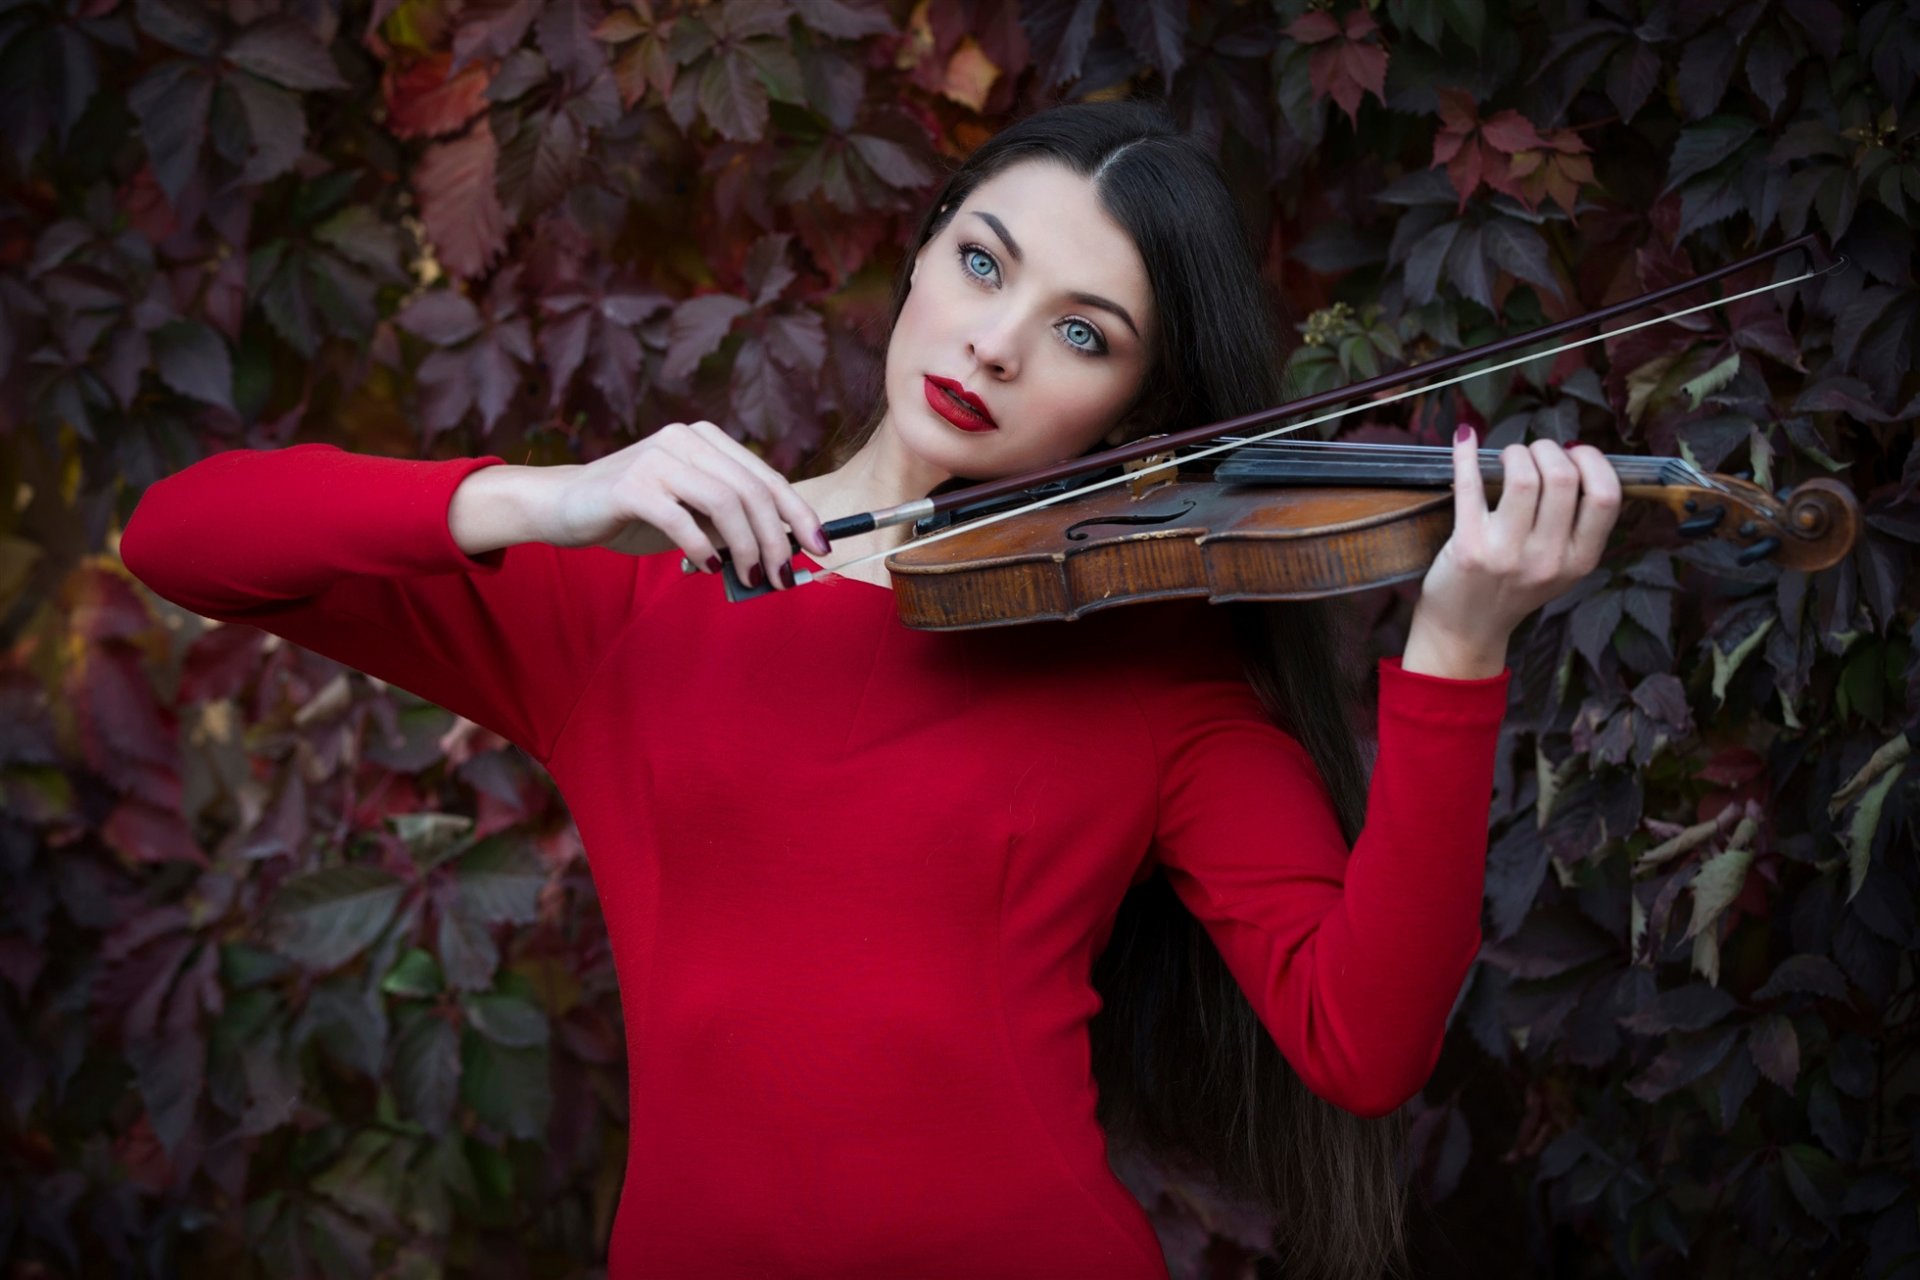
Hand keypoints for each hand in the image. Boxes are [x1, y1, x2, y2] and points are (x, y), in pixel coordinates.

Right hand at [548, 421, 828, 589]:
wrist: (565, 506)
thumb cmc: (636, 513)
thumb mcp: (693, 516)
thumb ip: (730, 524)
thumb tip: (782, 552)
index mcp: (707, 440)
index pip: (767, 477)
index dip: (799, 513)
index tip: (821, 547)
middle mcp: (686, 439)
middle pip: (751, 491)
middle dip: (776, 540)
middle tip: (782, 578)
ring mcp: (658, 457)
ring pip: (724, 502)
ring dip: (746, 548)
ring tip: (749, 578)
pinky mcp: (632, 484)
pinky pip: (682, 519)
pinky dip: (703, 548)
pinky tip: (709, 568)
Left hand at [1408, 426, 1623, 667]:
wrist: (1467, 629)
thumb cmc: (1514, 588)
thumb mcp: (1561, 566)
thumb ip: (1575, 523)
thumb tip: (1573, 454)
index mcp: (1580, 560)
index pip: (1606, 496)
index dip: (1594, 462)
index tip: (1575, 454)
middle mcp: (1548, 558)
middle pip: (1564, 477)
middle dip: (1549, 449)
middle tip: (1534, 453)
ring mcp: (1507, 553)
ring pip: (1525, 477)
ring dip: (1517, 452)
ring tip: (1509, 457)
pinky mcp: (1468, 546)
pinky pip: (1469, 485)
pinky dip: (1466, 454)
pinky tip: (1466, 438)